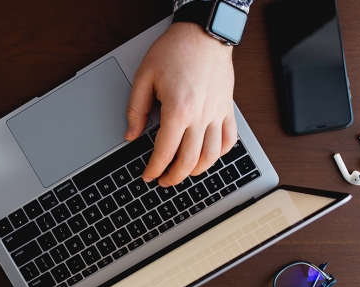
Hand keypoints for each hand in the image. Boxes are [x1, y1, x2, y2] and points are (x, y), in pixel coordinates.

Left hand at [126, 22, 237, 186]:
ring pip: (212, 156)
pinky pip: (229, 139)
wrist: (204, 32)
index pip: (164, 152)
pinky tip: (209, 156)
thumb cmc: (175, 50)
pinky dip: (220, 154)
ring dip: (197, 170)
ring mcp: (217, 114)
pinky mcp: (227, 109)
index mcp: (178, 110)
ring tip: (184, 172)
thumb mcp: (144, 77)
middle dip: (174, 177)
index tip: (148, 175)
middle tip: (163, 180)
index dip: (154, 169)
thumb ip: (136, 110)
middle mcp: (200, 116)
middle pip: (189, 161)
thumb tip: (130, 135)